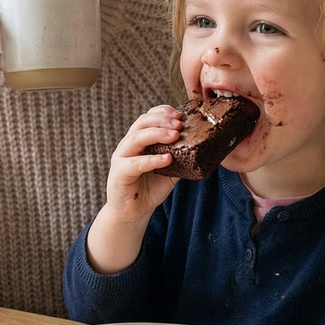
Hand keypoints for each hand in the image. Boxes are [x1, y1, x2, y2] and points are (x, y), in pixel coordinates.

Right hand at [84, 105, 182, 272]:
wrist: (133, 213)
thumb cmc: (150, 188)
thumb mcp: (170, 170)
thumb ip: (181, 157)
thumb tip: (205, 147)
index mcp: (139, 140)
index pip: (147, 117)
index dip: (162, 112)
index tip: (179, 113)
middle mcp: (128, 145)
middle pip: (142, 123)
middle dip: (162, 120)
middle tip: (180, 123)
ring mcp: (121, 158)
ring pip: (136, 138)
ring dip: (157, 134)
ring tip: (175, 136)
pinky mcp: (119, 173)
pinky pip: (135, 163)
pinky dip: (152, 159)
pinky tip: (167, 159)